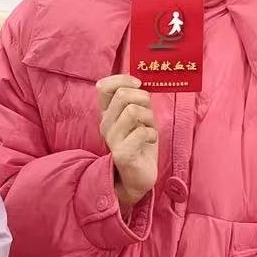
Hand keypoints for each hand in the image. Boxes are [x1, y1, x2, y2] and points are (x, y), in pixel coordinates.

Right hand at [97, 74, 157, 211]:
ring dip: (149, 117)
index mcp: (108, 112)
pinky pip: (141, 132)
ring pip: (133, 111)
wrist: (139, 176)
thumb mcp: (140, 115)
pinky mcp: (122, 153)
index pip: (104, 86)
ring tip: (149, 128)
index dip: (123, 80)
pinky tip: (150, 141)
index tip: (138, 84)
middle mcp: (105, 124)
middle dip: (143, 98)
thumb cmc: (141, 142)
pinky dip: (152, 133)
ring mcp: (112, 139)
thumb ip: (137, 99)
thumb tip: (141, 79)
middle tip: (148, 111)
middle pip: (122, 95)